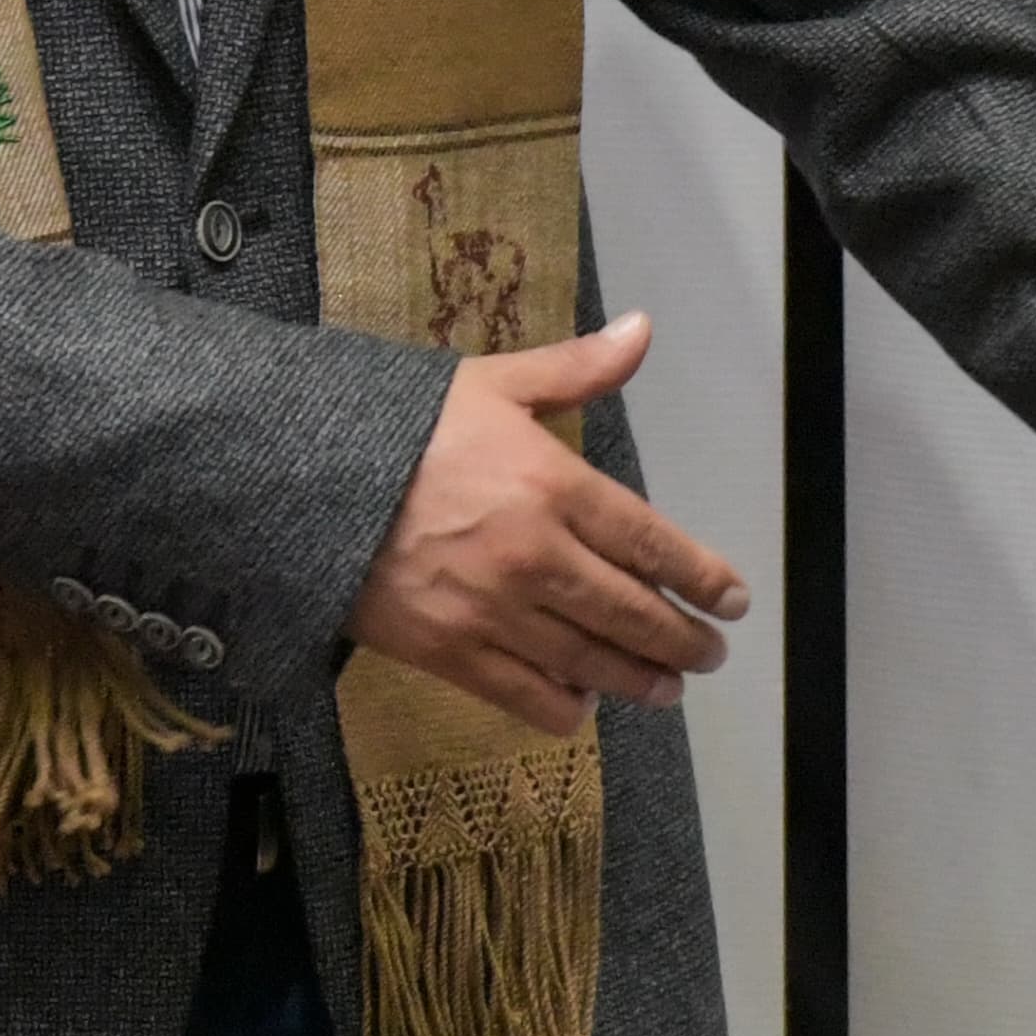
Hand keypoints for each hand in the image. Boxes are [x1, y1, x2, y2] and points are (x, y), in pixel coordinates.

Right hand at [346, 311, 751, 735]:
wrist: (302, 478)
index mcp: (554, 486)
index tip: (733, 601)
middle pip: (633, 614)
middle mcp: (537, 557)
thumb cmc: (402, 425)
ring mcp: (494, 613)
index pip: (652, 544)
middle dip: (683, 641)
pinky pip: (526, 697)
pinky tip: (583, 701)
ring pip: (590, 663)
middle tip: (710, 654)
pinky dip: (565, 706)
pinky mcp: (450, 654)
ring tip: (666, 688)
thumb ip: (576, 369)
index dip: (702, 578)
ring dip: (639, 681)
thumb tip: (643, 330)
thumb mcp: (493, 383)